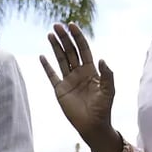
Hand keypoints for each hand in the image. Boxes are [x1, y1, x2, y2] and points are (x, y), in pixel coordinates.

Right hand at [39, 23, 116, 147]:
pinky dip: (47, 66)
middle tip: (57, 25)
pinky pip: (52, 75)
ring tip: (50, 34)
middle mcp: (79, 72)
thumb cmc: (104, 109)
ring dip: (55, 47)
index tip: (72, 25)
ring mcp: (69, 80)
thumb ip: (107, 75)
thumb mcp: (109, 91)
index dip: (78, 37)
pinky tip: (42, 56)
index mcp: (91, 70)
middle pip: (71, 51)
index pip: (84, 49)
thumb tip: (101, 59)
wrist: (93, 126)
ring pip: (61, 59)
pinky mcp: (60, 90)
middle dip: (64, 38)